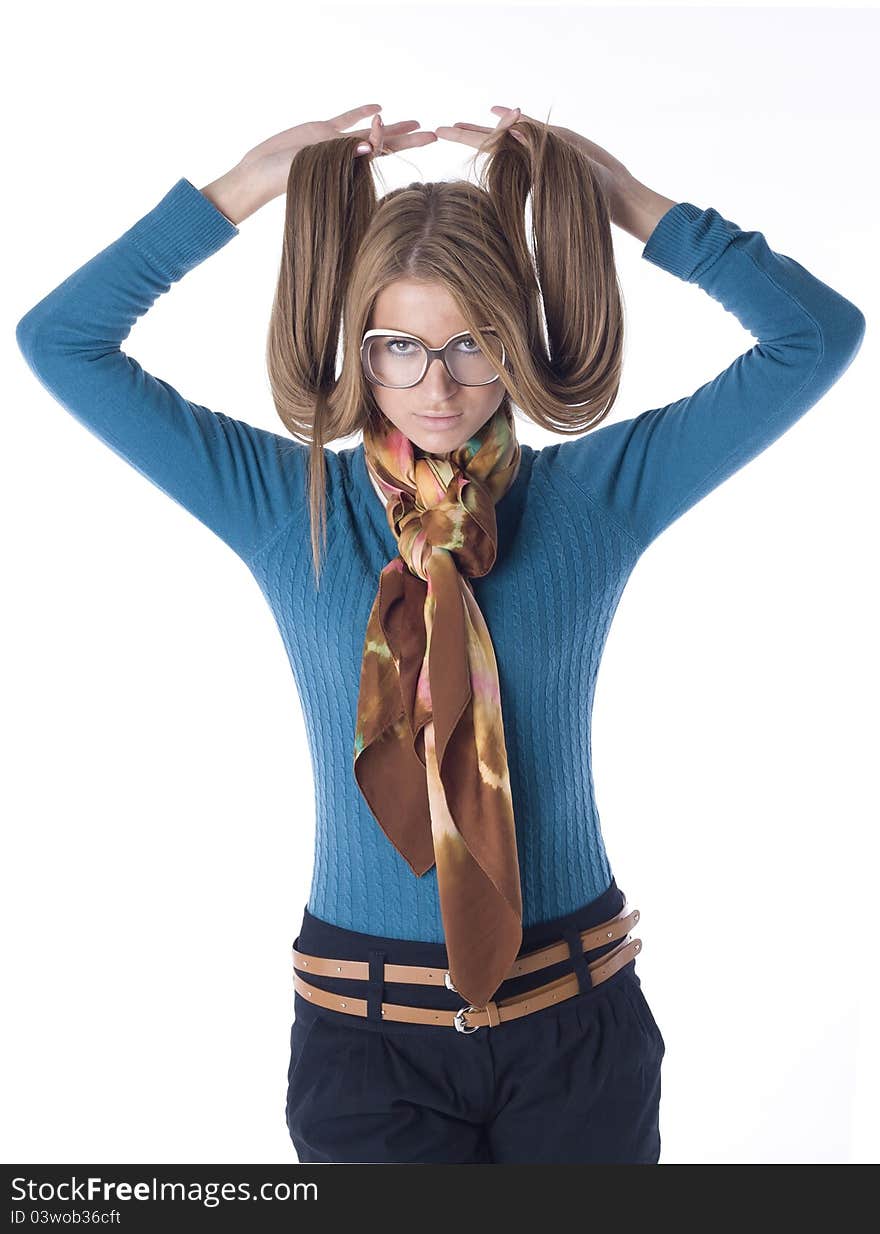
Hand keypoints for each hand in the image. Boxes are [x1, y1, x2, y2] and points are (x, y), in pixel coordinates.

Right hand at [237, 104, 437, 206]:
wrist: (259, 172)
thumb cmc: (283, 178)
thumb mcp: (312, 168)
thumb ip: (339, 158)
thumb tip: (370, 148)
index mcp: (347, 166)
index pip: (376, 150)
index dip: (384, 137)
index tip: (390, 124)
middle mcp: (346, 155)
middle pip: (385, 144)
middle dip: (410, 139)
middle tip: (435, 135)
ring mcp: (334, 143)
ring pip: (370, 132)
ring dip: (391, 126)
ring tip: (416, 121)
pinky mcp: (320, 131)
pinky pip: (346, 120)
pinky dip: (361, 113)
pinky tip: (377, 107)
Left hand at [435, 105, 635, 220]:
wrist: (614, 189)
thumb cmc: (589, 193)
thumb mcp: (560, 175)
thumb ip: (537, 155)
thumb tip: (513, 132)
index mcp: (522, 166)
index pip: (489, 147)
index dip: (466, 138)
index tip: (442, 133)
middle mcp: (527, 155)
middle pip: (490, 140)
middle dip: (465, 135)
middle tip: (439, 130)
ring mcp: (540, 147)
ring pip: (507, 133)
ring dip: (484, 128)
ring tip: (460, 125)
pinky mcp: (555, 139)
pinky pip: (528, 126)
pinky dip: (513, 118)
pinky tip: (497, 111)